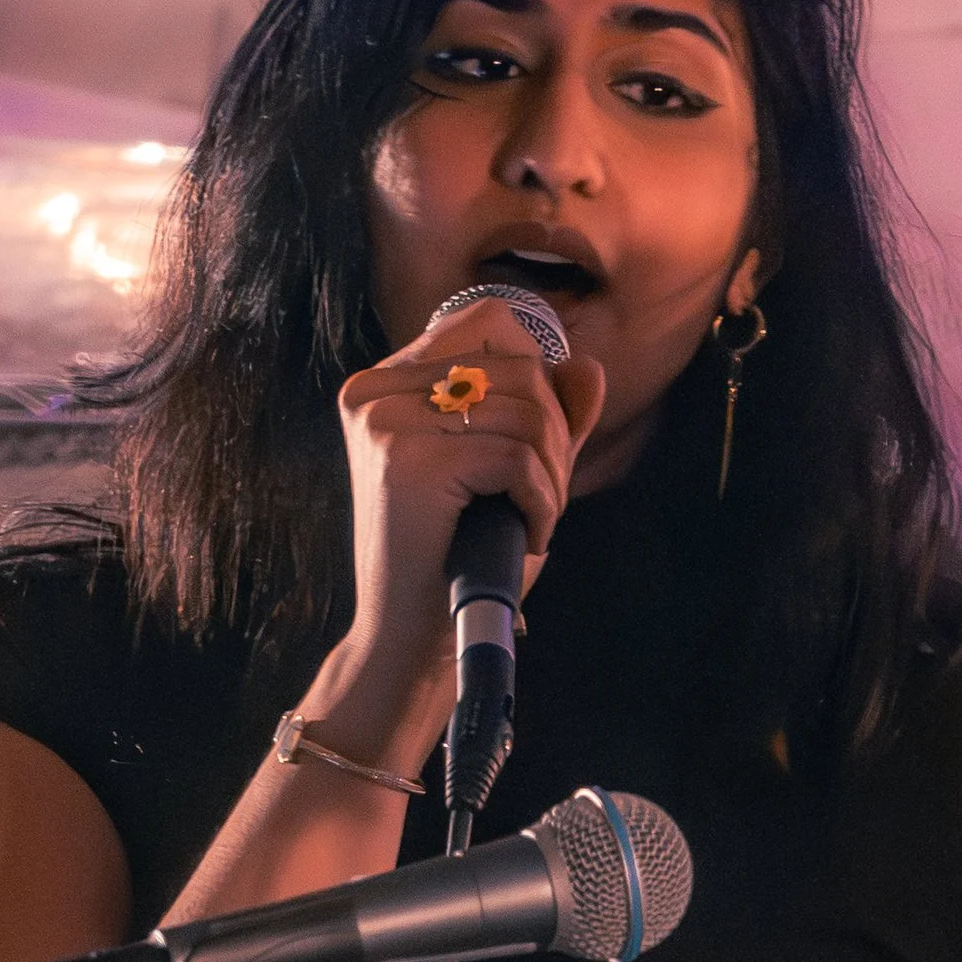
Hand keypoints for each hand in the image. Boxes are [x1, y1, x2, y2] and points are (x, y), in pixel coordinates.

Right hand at [320, 295, 606, 764]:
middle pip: (520, 367)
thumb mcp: (509, 477)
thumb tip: (587, 366)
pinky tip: (527, 536)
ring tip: (531, 521)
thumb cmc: (459, 560)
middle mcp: (373, 390)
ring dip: (553, 475)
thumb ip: (549, 420)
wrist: (410, 640)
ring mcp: (385, 423)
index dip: (538, 375)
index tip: (536, 442)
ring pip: (527, 413)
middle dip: (556, 437)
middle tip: (541, 498)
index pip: (490, 322)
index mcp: (384, 382)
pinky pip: (519, 456)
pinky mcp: (407, 463)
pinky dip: (543, 502)